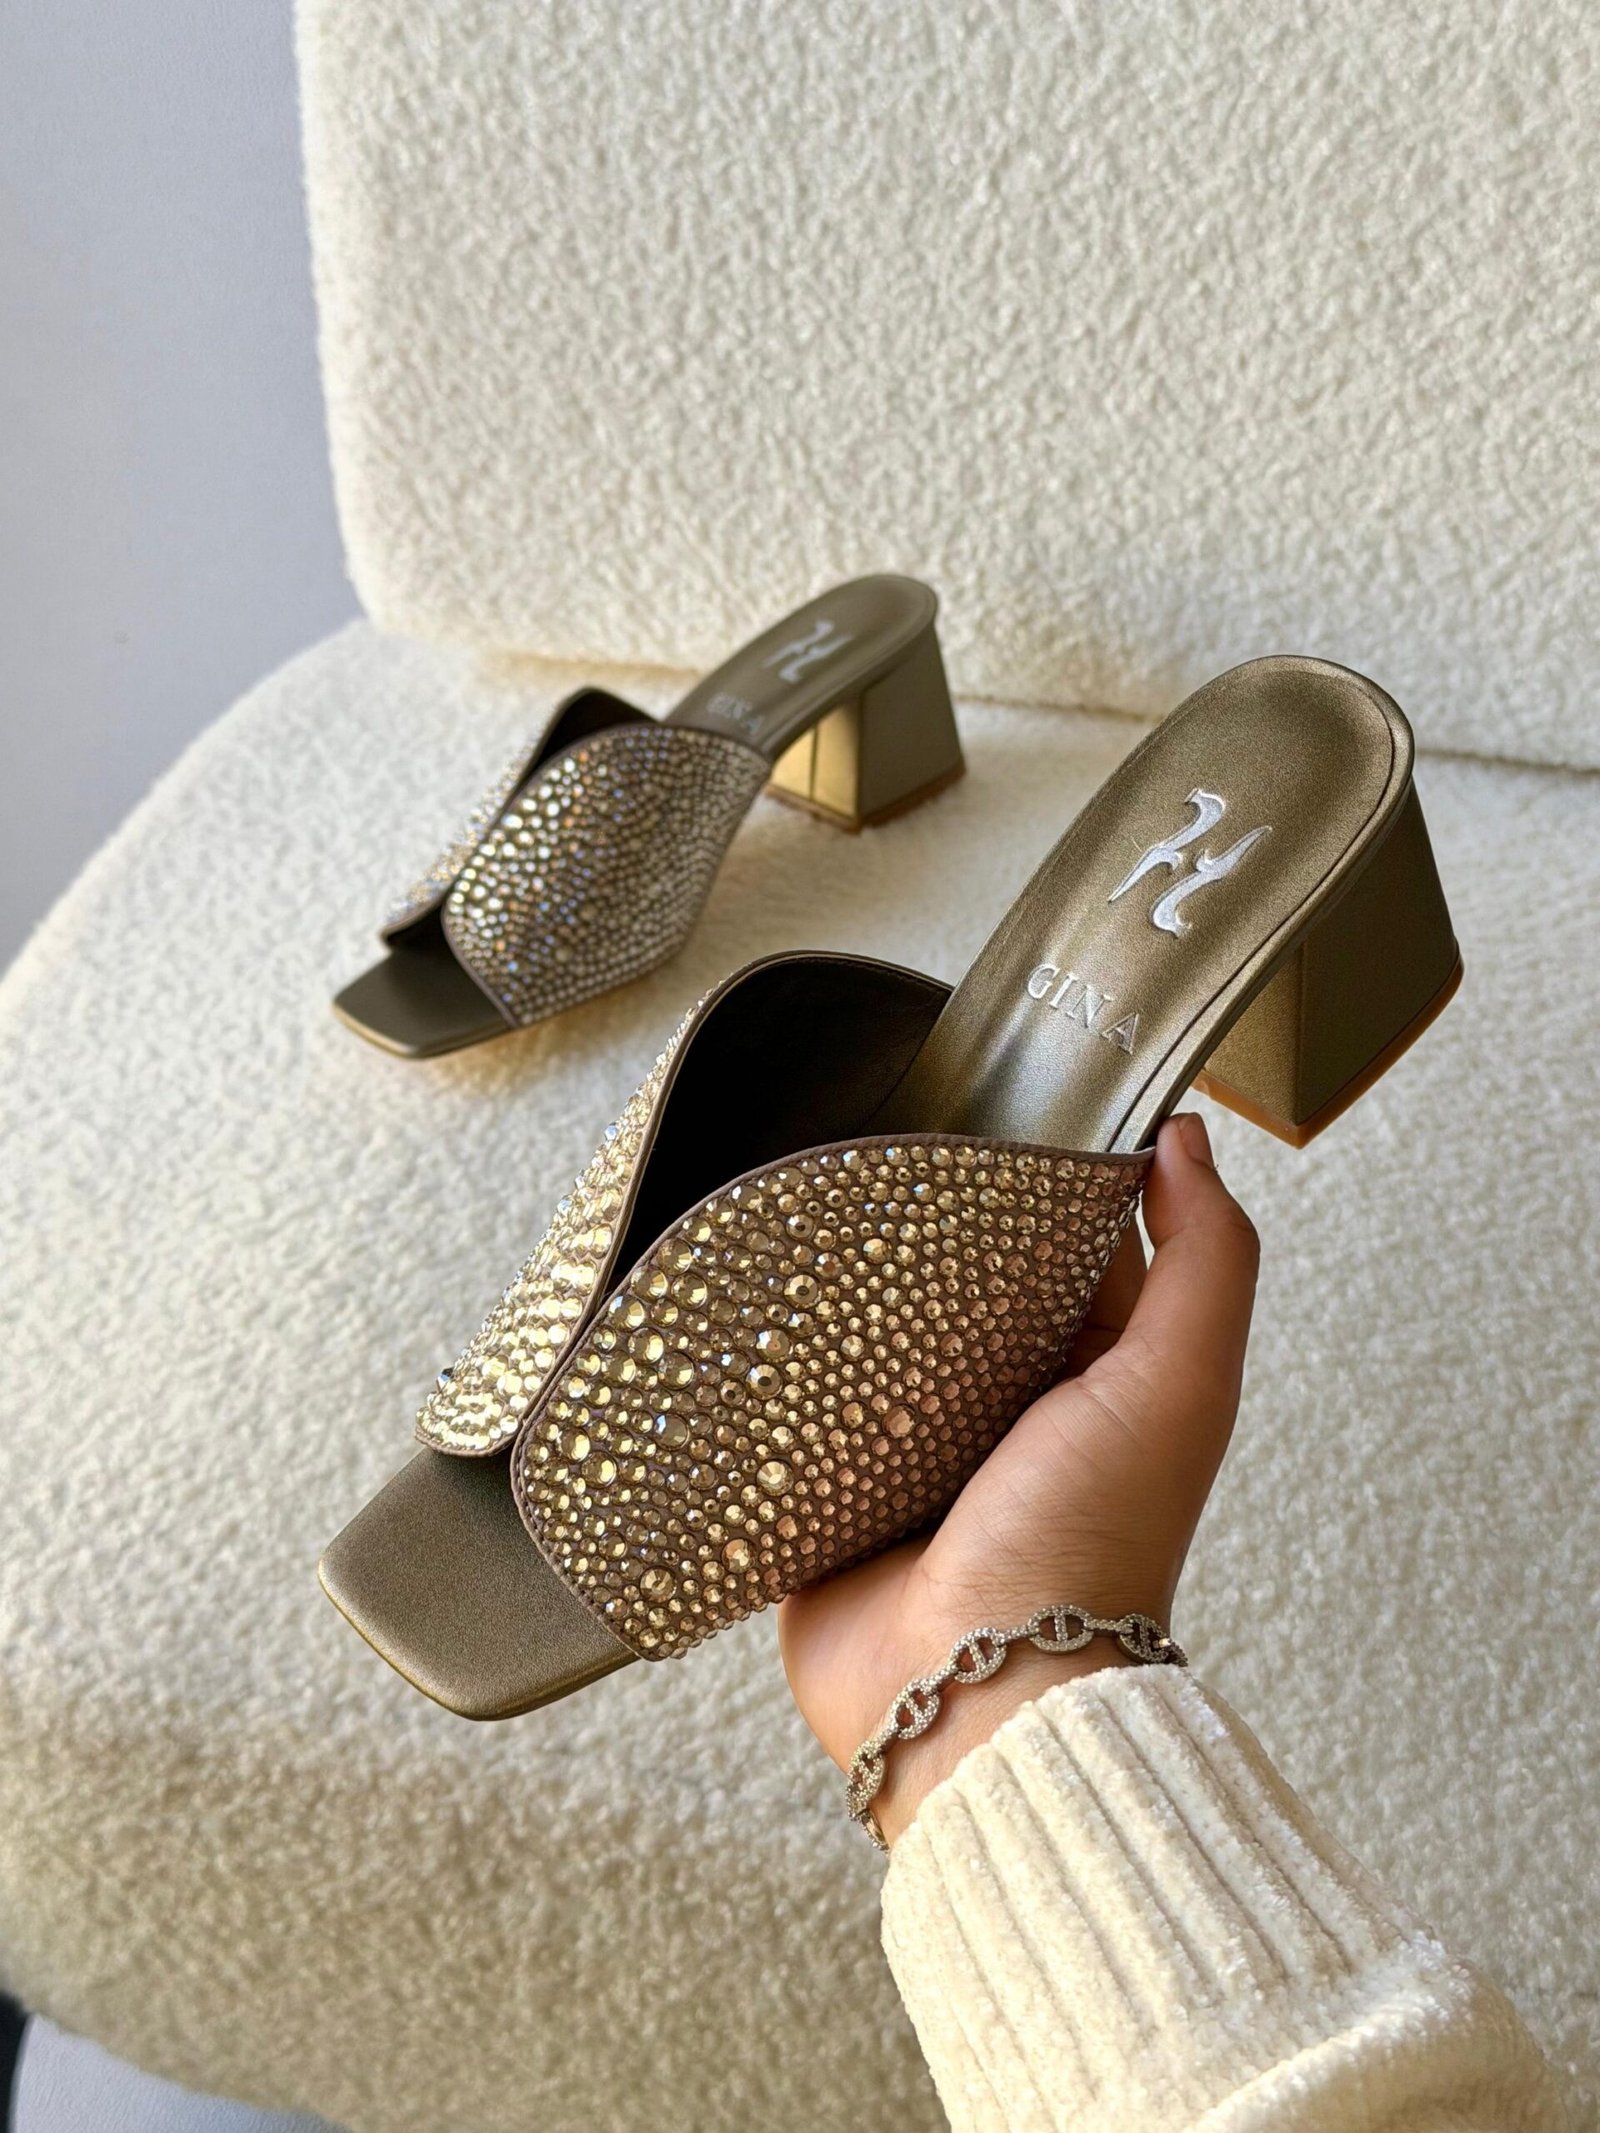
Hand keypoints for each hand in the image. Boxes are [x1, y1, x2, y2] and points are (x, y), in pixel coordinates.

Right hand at [778, 1113, 1258, 1842]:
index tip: (1010, 1093)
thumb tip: (1192, 1137)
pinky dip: (784, 1354)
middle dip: (935, 1219)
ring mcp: (914, 1447)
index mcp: (1098, 1381)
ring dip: (850, 1280)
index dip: (1056, 1175)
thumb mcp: (1178, 1384)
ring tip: (803, 1190)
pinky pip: (798, 1398)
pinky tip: (749, 1287)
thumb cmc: (1088, 1543)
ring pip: (877, 1331)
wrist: (967, 1688)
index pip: (1079, 1248)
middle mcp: (1009, 1410)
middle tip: (885, 1130)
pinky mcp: (830, 1482)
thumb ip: (1206, 1260)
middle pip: (968, 1282)